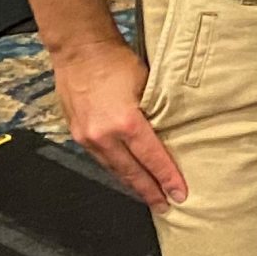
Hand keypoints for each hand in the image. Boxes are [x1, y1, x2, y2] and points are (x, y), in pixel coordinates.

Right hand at [51, 36, 184, 207]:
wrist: (79, 50)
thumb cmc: (118, 61)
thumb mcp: (148, 85)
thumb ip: (156, 112)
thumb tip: (170, 132)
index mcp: (125, 123)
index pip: (152, 158)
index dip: (167, 178)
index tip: (180, 194)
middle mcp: (103, 135)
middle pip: (130, 172)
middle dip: (149, 191)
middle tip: (165, 205)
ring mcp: (86, 136)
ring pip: (113, 168)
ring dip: (131, 183)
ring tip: (148, 195)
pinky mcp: (76, 133)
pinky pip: (100, 158)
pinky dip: (115, 168)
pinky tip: (126, 174)